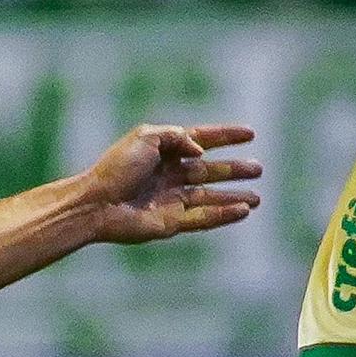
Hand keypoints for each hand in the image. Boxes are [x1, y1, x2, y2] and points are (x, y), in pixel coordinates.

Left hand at [73, 122, 260, 246]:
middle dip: (234, 170)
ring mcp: (172, 199)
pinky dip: (224, 215)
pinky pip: (204, 218)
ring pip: (211, 197)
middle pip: (210, 171)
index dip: (225, 137)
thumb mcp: (145, 136)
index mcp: (163, 151)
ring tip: (258, 198)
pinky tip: (243, 211)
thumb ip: (176, 136)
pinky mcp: (172, 222)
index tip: (250, 134)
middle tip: (258, 168)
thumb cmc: (117, 167)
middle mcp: (170, 175)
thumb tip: (201, 152)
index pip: (201, 140)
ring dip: (234, 197)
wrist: (97, 203)